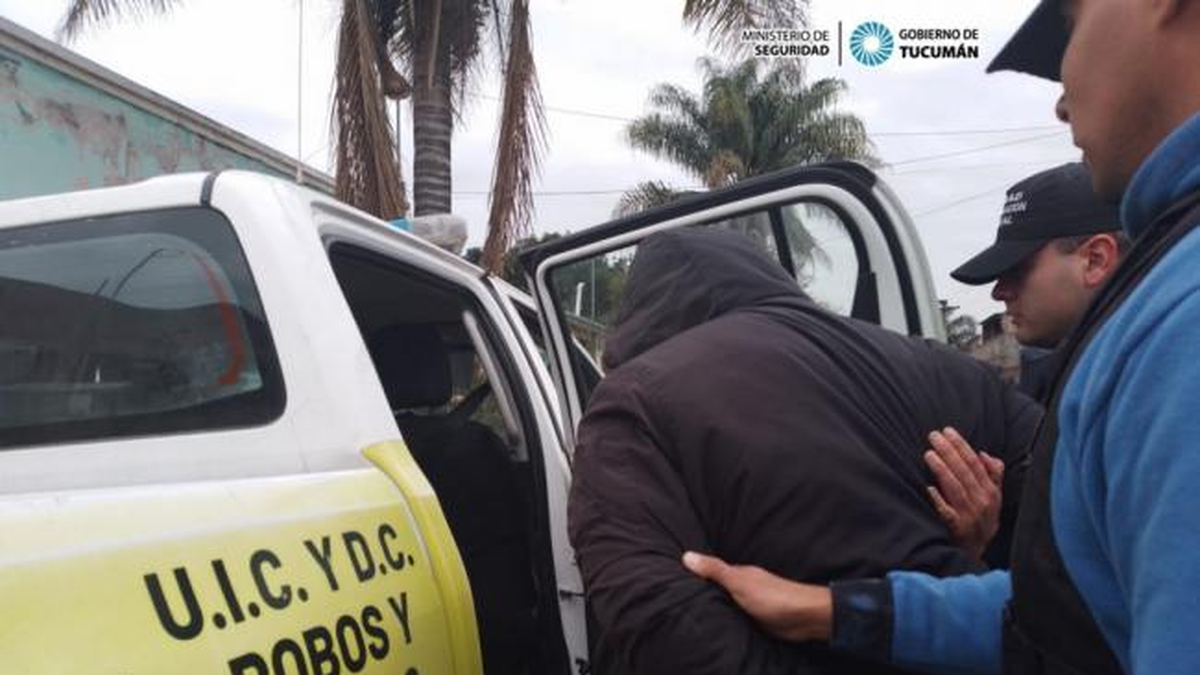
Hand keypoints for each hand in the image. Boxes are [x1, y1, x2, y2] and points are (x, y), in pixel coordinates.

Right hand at [682, 551, 831, 641]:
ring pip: (727, 605)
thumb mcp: (739, 582)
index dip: (695, 575)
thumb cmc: (773, 596)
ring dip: (716, 608)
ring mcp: (751, 604)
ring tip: (692, 613)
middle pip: (718, 589)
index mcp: (738, 574)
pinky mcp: (758, 621)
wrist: (804, 618)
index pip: (711, 572)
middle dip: (703, 592)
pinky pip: (736, 620)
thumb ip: (714, 571)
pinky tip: (718, 626)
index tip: (674, 576)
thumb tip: (686, 555)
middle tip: (678, 598)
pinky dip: (727, 621)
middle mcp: (744, 587)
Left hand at [924, 427, 1004, 559]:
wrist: (976, 553)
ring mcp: (970, 516)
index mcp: (991, 492)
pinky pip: (947, 513)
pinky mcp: (958, 529)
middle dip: (949, 451)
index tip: (948, 431)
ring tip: (929, 454)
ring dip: (943, 470)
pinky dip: (939, 500)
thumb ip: (994, 475)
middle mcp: (982, 502)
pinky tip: (928, 488)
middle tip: (934, 436)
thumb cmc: (982, 520)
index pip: (975, 463)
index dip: (962, 446)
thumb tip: (984, 454)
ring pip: (956, 488)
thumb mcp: (995, 498)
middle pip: (964, 472)